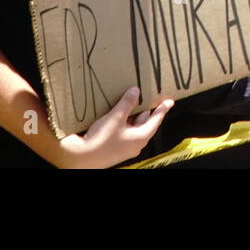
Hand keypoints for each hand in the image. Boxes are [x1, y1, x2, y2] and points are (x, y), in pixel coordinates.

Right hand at [53, 87, 172, 168]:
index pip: (156, 120)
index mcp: (140, 137)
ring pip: (133, 127)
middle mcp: (135, 144)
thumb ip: (127, 103)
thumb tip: (136, 91)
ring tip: (131, 103)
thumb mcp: (116, 118)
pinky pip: (125, 132)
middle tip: (146, 98)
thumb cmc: (100, 140)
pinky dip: (124, 122)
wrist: (80, 158)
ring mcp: (125, 147)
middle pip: (144, 123)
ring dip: (132, 115)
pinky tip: (118, 115)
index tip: (169, 101)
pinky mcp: (116, 147)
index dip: (162, 109)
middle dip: (145, 110)